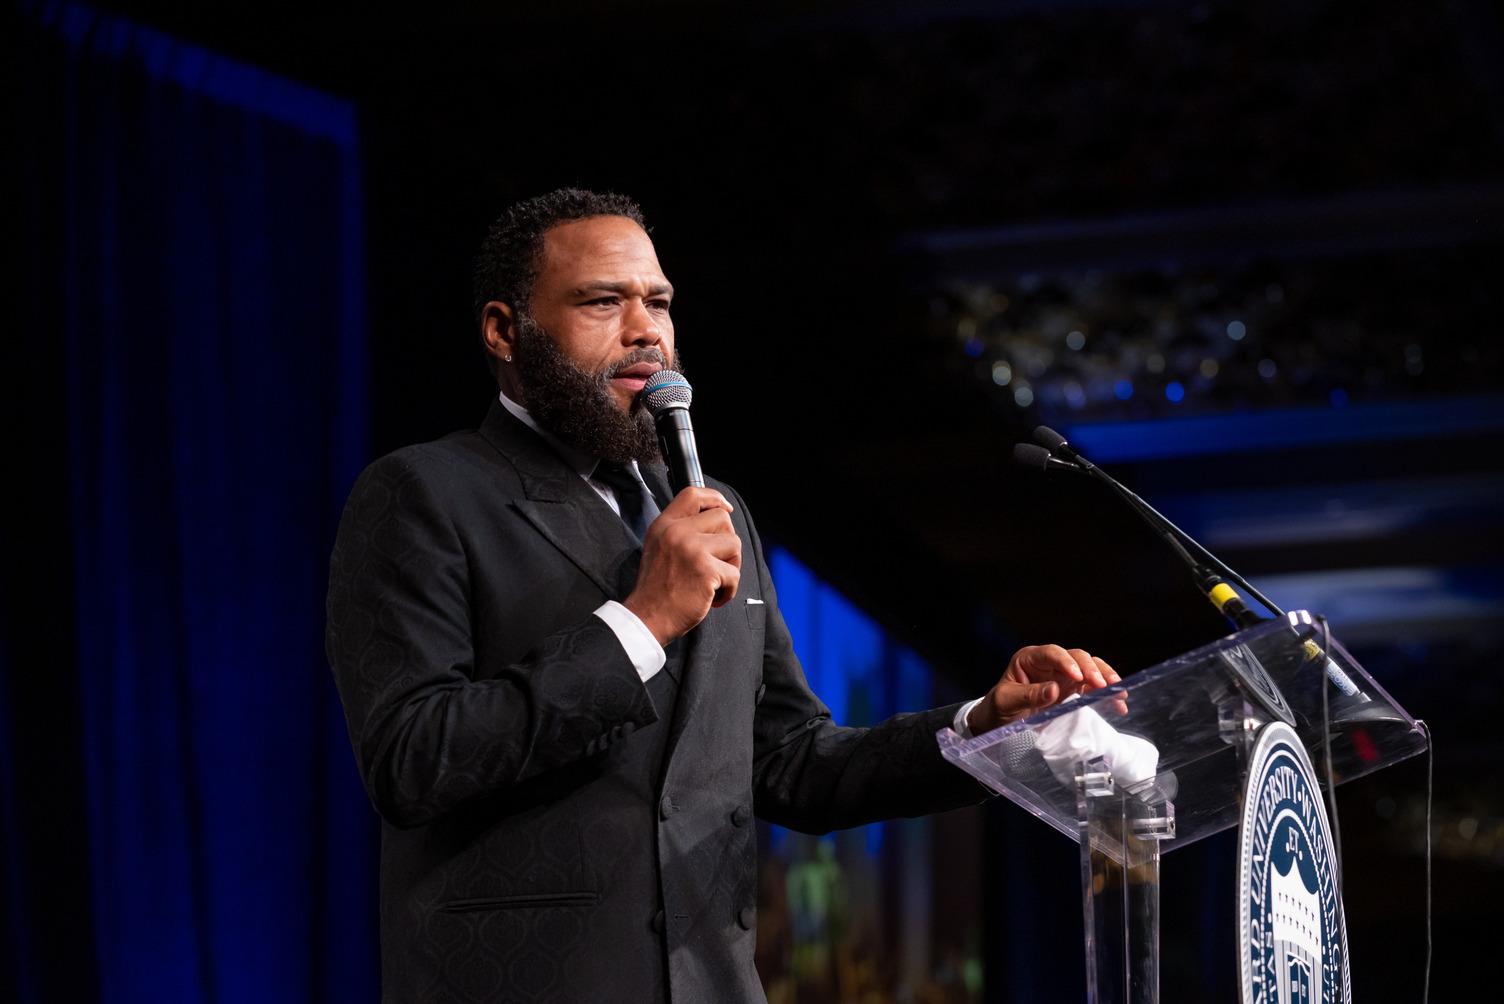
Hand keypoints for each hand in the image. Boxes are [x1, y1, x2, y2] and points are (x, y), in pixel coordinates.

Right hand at [623, 487, 741, 644]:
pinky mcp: (706, 570)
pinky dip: (729, 590)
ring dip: (731, 566)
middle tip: (716, 563)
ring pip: (734, 544)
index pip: (693, 494)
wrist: (647, 617)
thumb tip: (716, 518)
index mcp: (665, 524)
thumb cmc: (657, 588)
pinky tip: (713, 598)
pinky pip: (735, 574)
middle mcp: (678, 532)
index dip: (715, 498)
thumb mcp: (658, 546)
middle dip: (727, 542)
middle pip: (722, 518)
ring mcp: (693, 549)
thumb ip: (680, 530)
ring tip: (714, 582)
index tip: (725, 508)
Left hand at [966, 644, 1122, 733]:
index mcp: (1030, 659)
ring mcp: (1064, 675)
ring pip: (1090, 668)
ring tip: (1119, 692)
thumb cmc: (1000, 706)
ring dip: (1106, 678)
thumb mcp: (1007, 701)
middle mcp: (1050, 663)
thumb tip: (1054, 690)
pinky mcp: (1074, 689)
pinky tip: (1119, 705)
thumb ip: (1028, 695)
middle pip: (1076, 657)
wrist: (1001, 720)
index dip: (1066, 662)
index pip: (1052, 652)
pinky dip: (1107, 695)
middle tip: (1103, 685)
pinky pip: (1093, 687)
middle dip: (1091, 669)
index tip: (1077, 677)